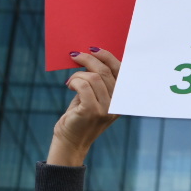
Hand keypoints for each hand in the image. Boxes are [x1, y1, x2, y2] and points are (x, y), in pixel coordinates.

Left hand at [48, 49, 119, 166]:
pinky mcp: (93, 111)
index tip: (93, 49)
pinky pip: (84, 85)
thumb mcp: (93, 97)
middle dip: (88, 59)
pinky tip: (69, 86)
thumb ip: (98, 81)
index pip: (121, 71)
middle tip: (75, 55)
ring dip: (78, 74)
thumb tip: (91, 55)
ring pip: (94, 77)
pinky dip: (74, 81)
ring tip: (71, 81)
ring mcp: (106, 109)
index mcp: (122, 99)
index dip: (108, 57)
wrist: (70, 141)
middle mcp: (118, 104)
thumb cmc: (80, 116)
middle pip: (106, 71)